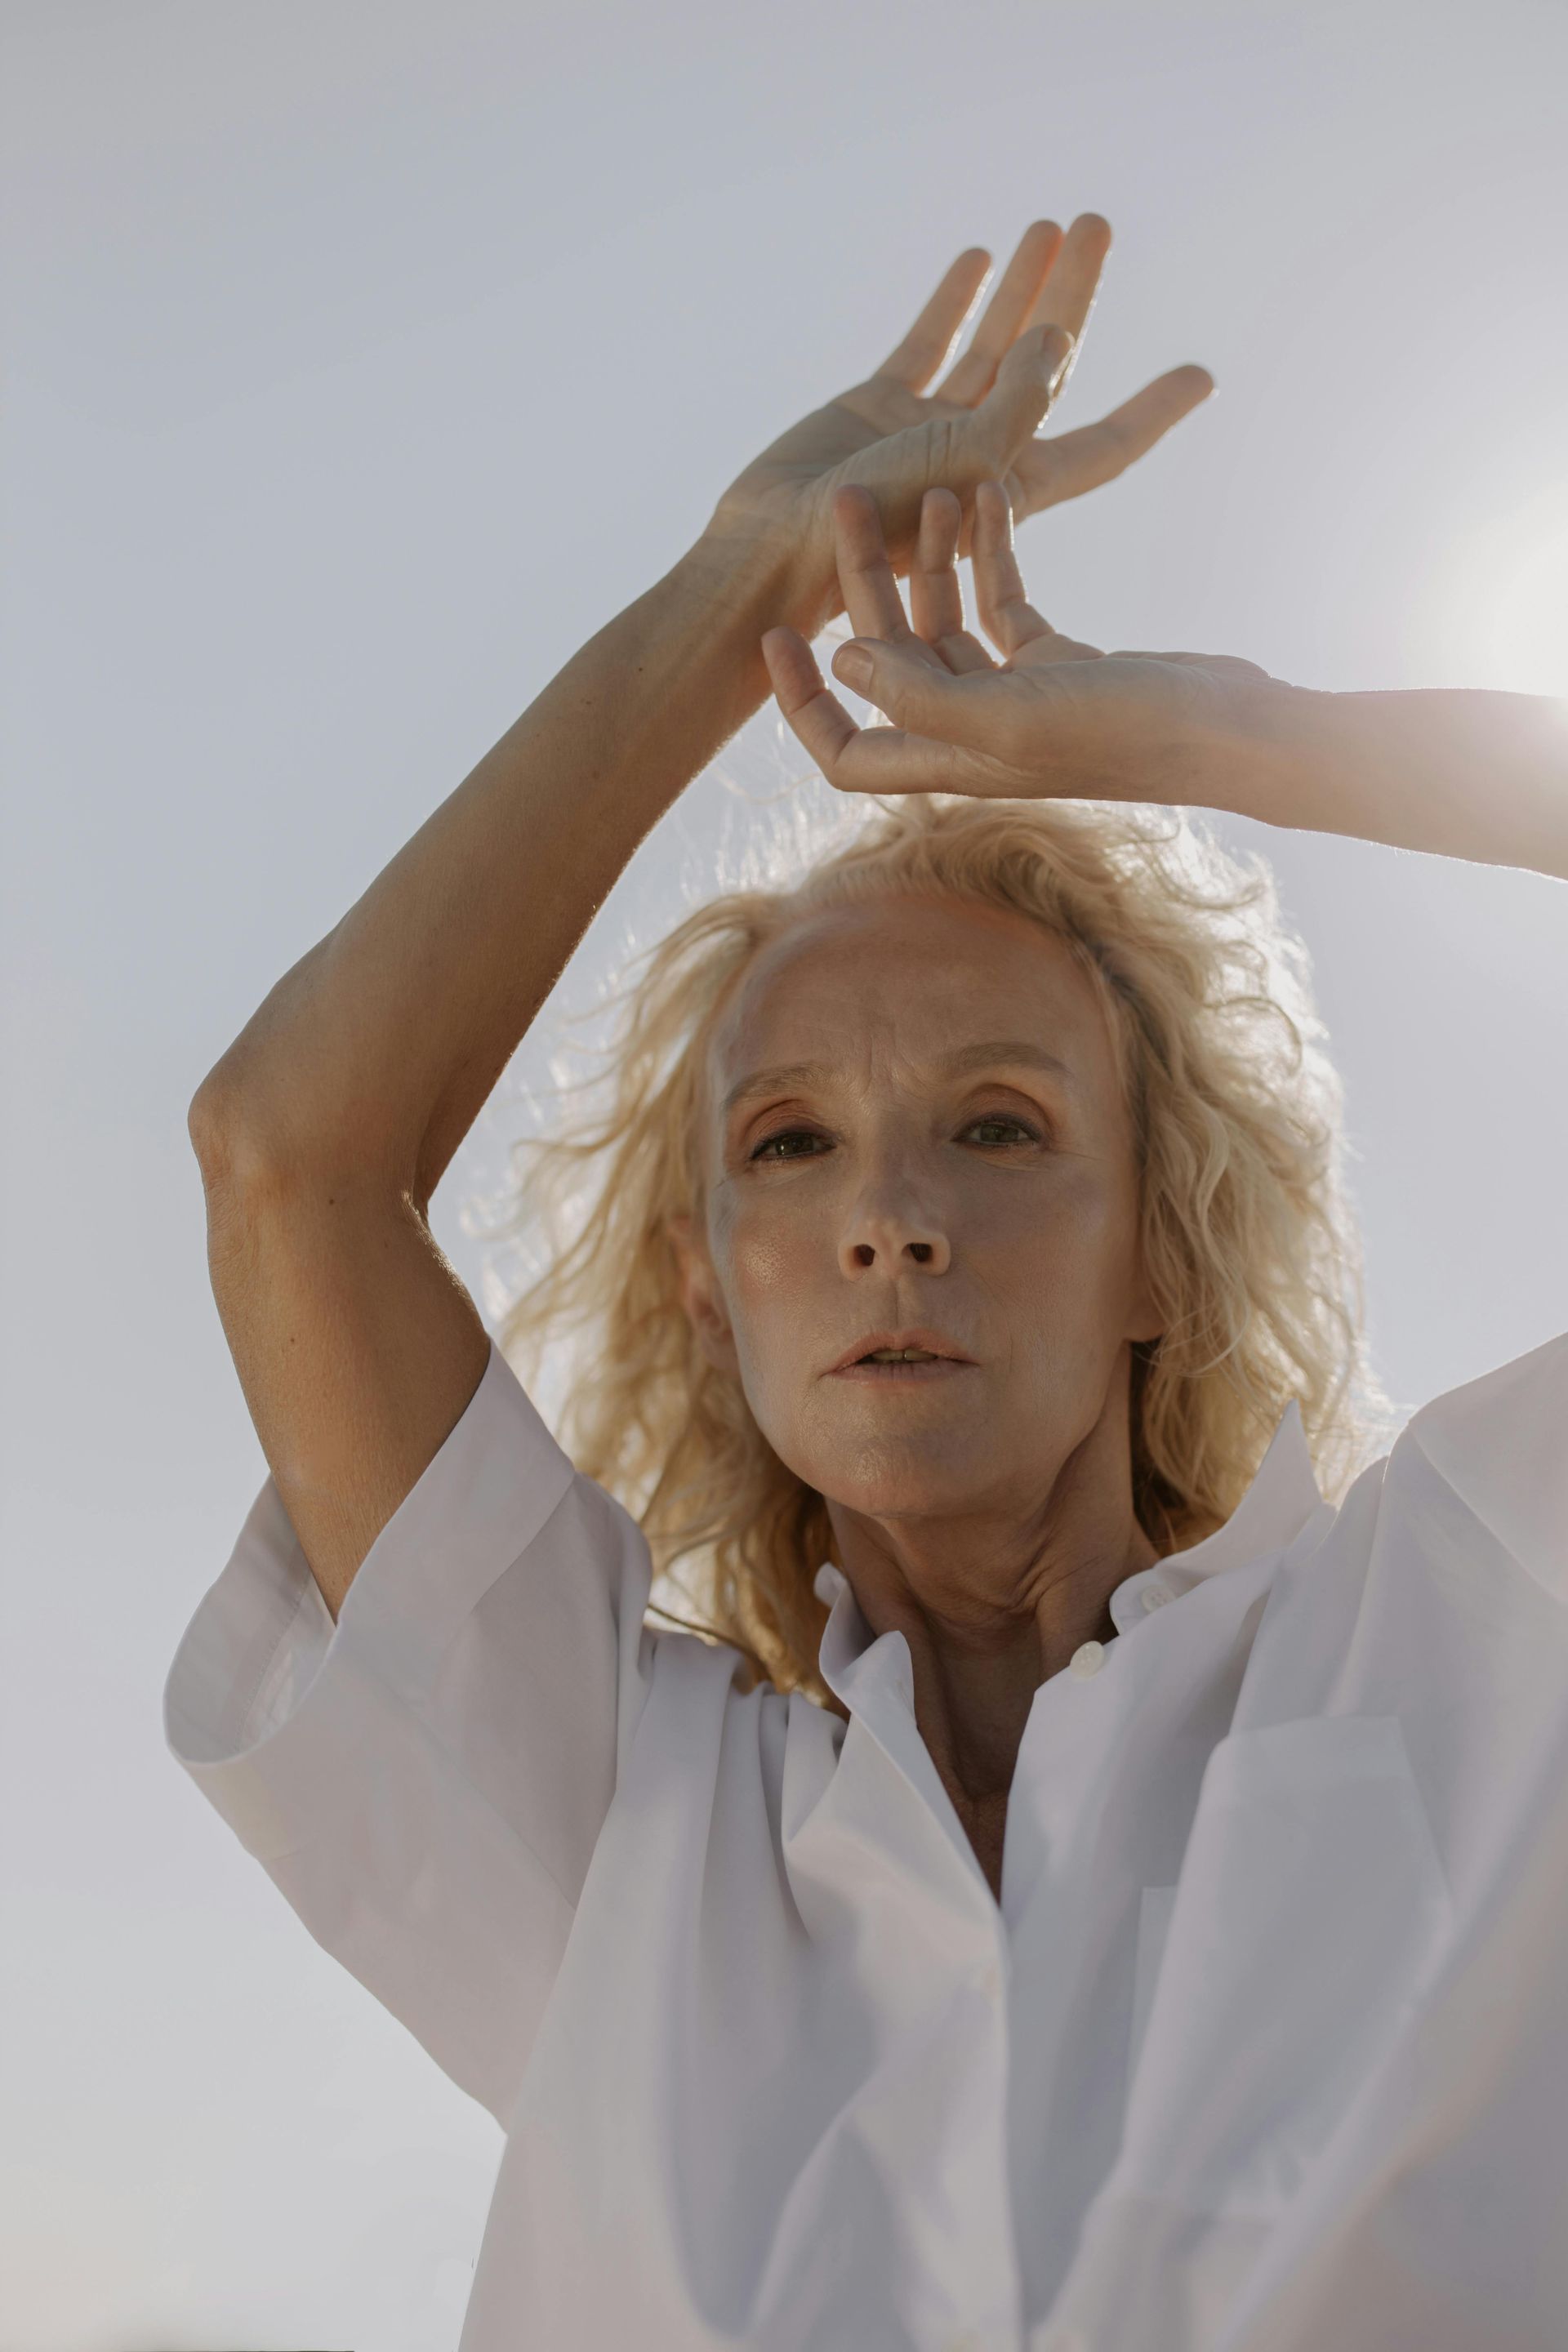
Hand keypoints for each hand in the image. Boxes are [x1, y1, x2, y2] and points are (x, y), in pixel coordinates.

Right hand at [703, 219, 1212, 635]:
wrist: (774, 549)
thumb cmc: (872, 531)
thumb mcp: (966, 466)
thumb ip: (1019, 401)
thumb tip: (1061, 336)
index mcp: (1014, 487)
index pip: (1102, 445)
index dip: (1152, 411)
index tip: (1201, 377)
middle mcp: (978, 456)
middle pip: (1046, 366)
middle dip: (1075, 297)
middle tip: (1099, 226)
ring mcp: (926, 430)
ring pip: (990, 344)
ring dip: (1021, 285)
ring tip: (1051, 225)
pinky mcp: (877, 407)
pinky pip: (929, 342)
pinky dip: (954, 301)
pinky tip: (980, 257)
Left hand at [761, 480, 1285, 807]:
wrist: (1228, 730)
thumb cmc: (1125, 735)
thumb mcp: (1011, 719)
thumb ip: (922, 697)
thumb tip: (843, 657)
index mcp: (947, 760)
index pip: (845, 750)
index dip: (803, 703)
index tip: (781, 633)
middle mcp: (969, 732)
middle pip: (887, 660)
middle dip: (863, 581)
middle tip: (851, 494)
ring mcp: (1010, 695)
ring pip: (940, 621)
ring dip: (926, 554)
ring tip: (928, 479)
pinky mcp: (1052, 661)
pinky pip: (998, 599)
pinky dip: (986, 550)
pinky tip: (980, 492)